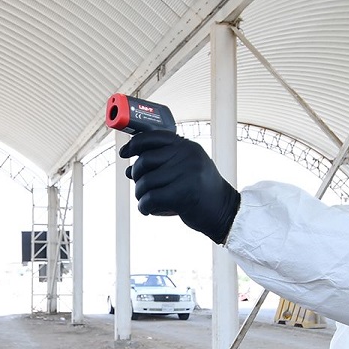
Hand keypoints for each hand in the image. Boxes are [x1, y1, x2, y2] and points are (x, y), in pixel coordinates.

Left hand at [119, 131, 240, 244]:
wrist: (224, 211)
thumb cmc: (200, 191)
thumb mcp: (188, 168)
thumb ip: (164, 163)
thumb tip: (130, 168)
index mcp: (187, 146)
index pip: (153, 136)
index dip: (134, 144)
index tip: (124, 153)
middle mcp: (187, 156)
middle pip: (145, 161)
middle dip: (136, 176)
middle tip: (140, 187)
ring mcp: (187, 174)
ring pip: (145, 182)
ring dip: (140, 194)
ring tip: (145, 201)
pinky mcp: (183, 194)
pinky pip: (150, 198)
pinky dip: (144, 206)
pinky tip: (147, 210)